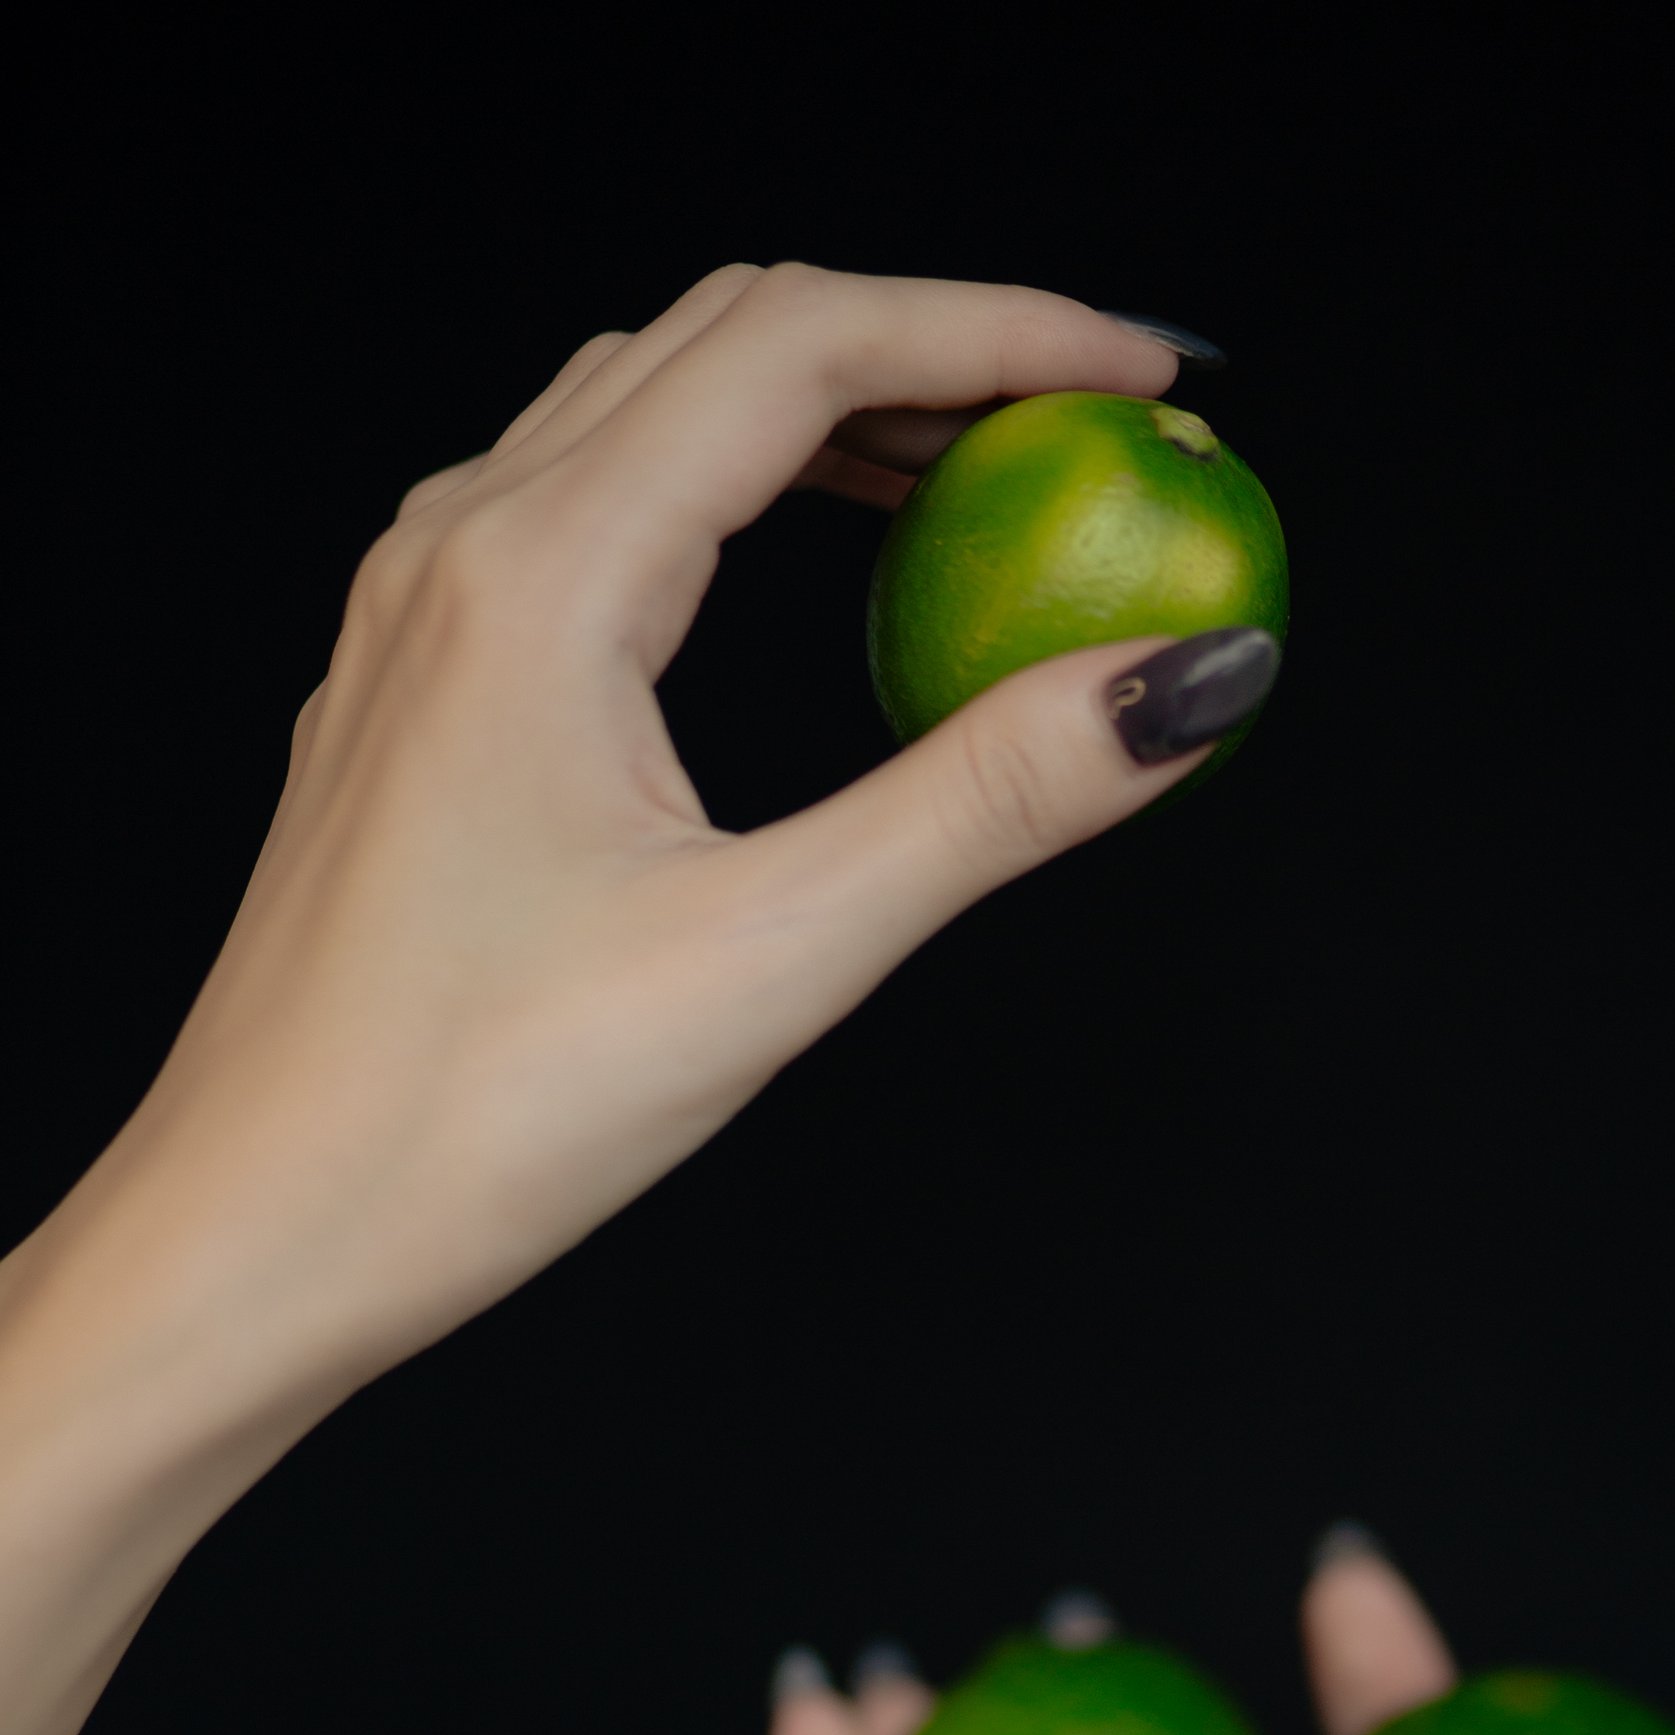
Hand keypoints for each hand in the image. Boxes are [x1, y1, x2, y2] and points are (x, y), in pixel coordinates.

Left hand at [62, 266, 1223, 1409]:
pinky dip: (730, 491)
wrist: (260, 1230)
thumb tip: (1181, 685)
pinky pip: (587, 506)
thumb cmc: (472, 1114)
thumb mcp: (774, 955)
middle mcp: (463, 548)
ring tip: (982, 481)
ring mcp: (423, 611)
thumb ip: (989, 800)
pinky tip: (804, 578)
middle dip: (931, 347)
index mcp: (543, 575)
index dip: (1003, 331)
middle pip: (728, 336)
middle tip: (1094, 424)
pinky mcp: (416, 688)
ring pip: (649, 410)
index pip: (807, 347)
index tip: (1150, 378)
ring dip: (828, 409)